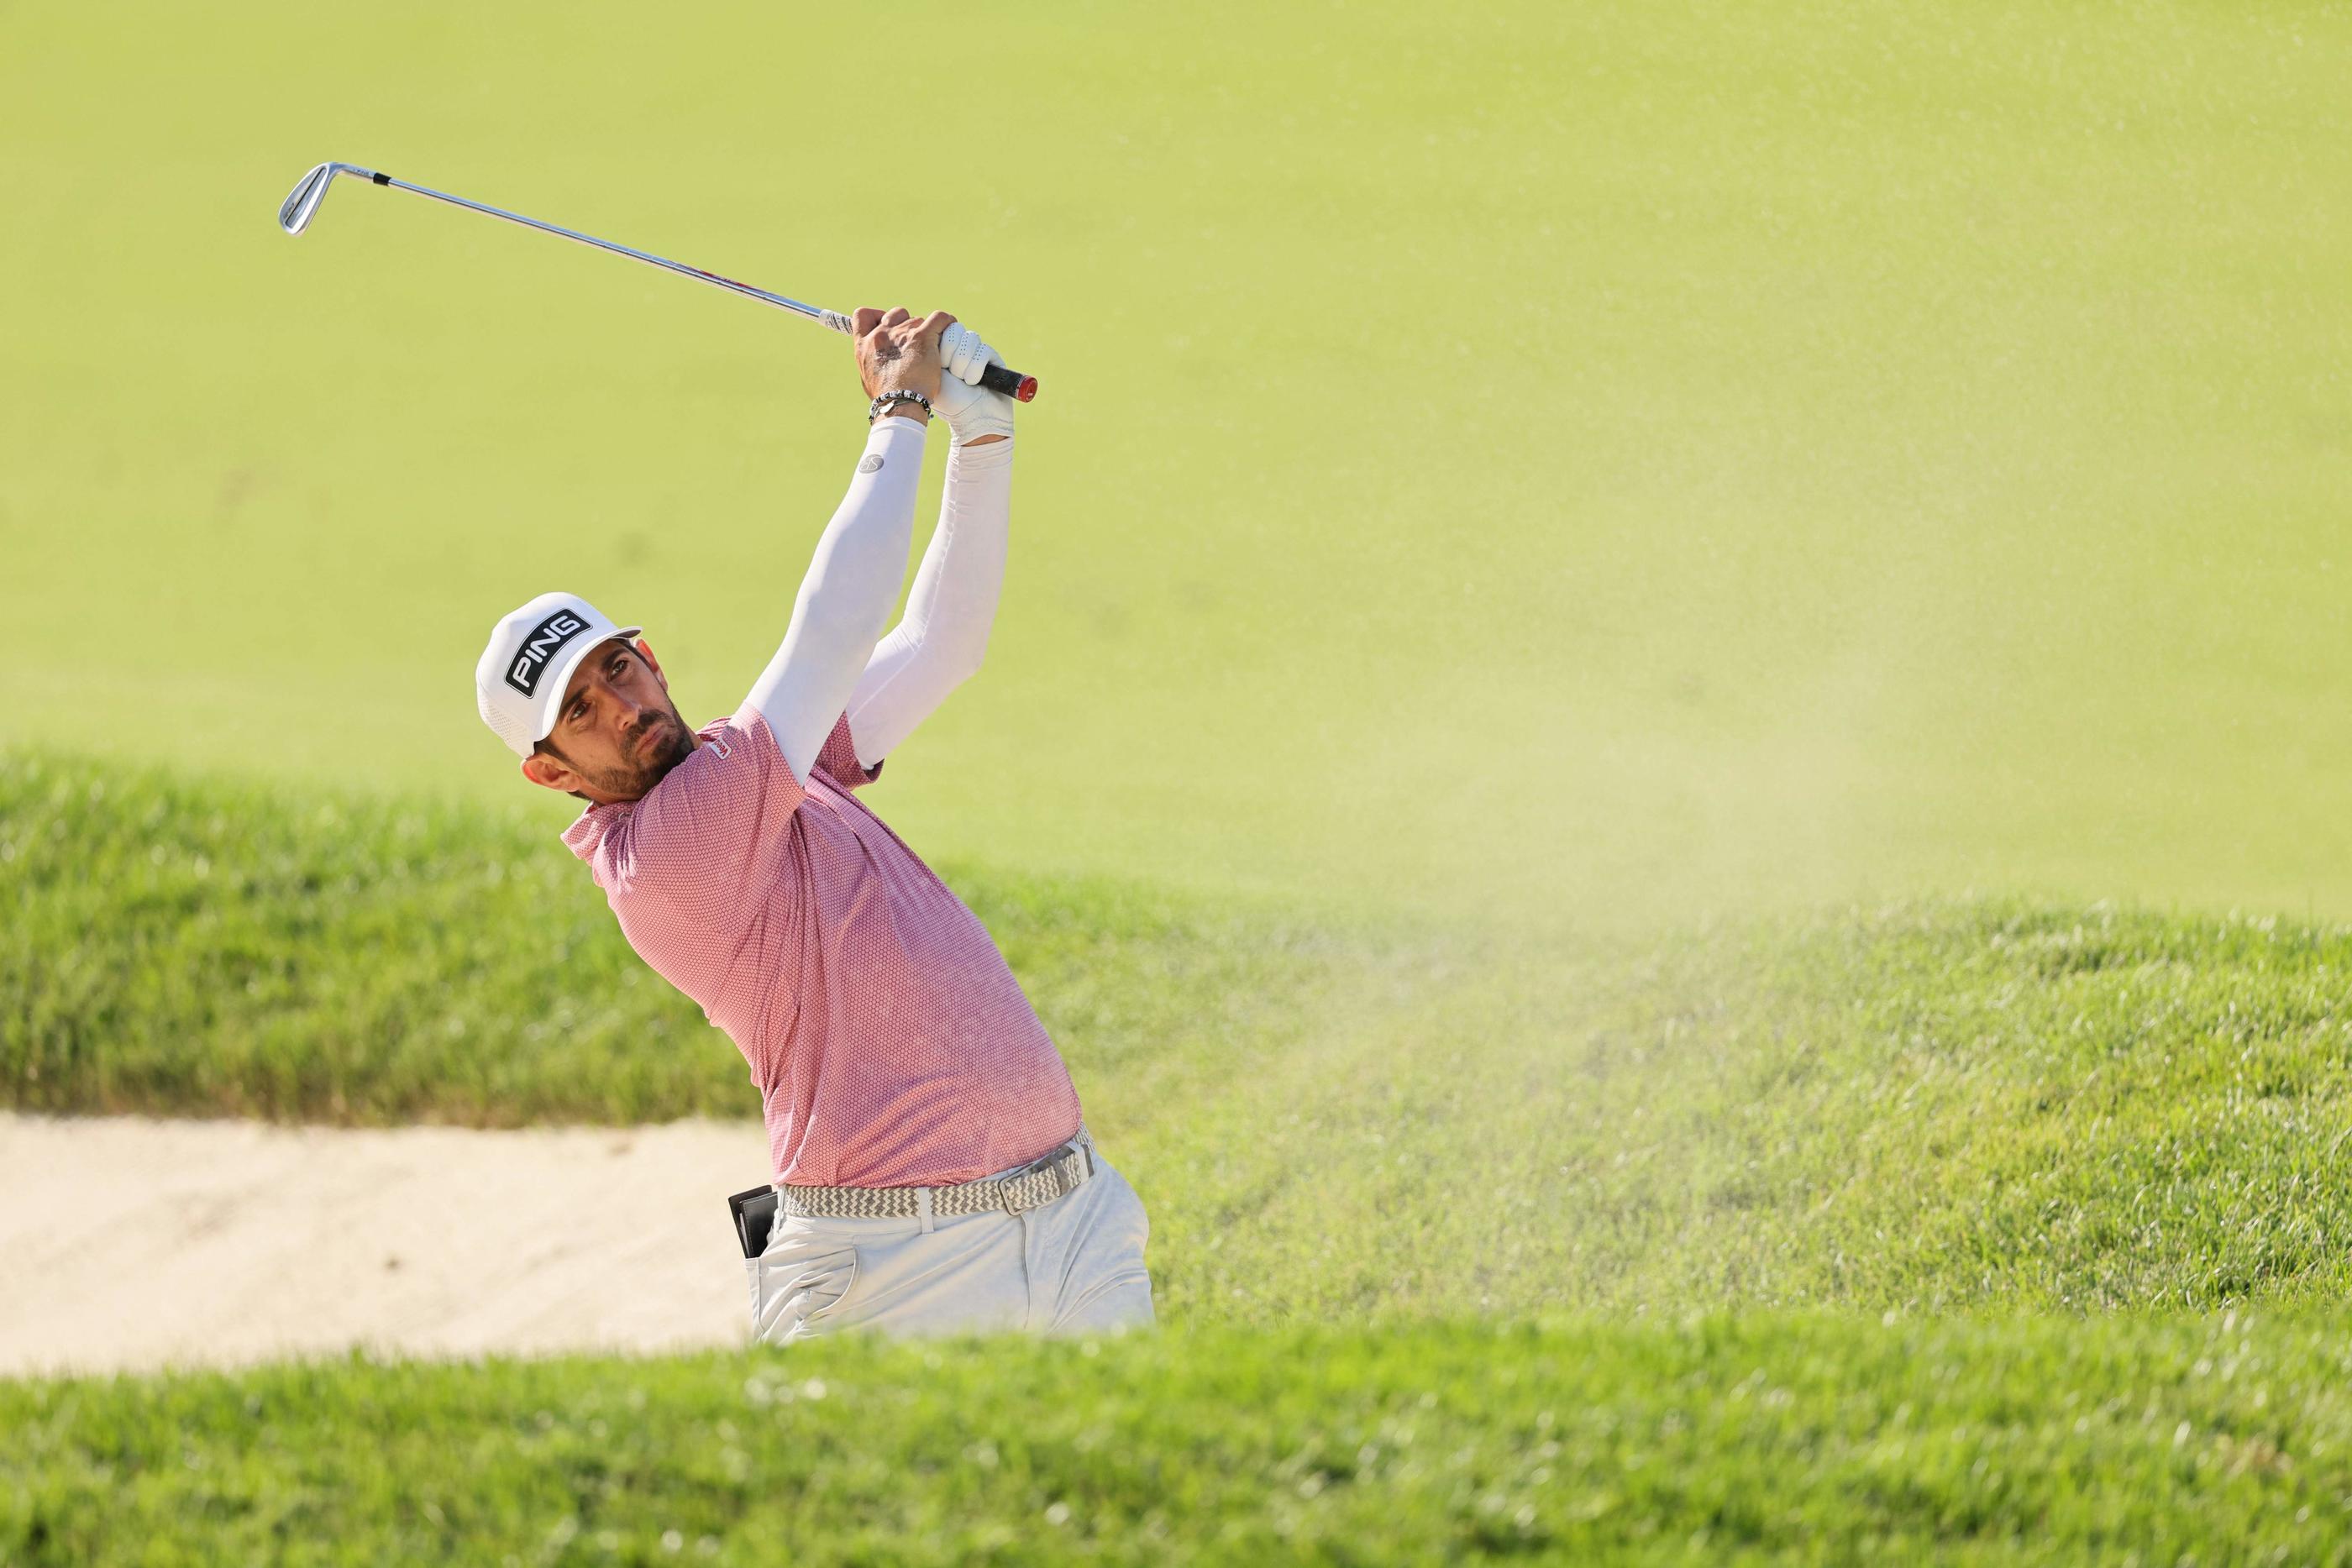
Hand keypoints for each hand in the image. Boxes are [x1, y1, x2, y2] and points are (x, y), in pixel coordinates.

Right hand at [852, 306, 951, 412]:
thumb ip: (873, 362)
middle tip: (915, 344)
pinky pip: (939, 318)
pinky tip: (948, 328)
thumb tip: (878, 359)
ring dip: (925, 331)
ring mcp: (901, 334)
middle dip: (907, 325)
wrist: (899, 405)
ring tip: (932, 349)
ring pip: (918, 320)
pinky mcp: (921, 337)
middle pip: (897, 315)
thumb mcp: (869, 378)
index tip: (888, 325)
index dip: (878, 316)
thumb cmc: (887, 398)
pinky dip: (946, 321)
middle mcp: (880, 335)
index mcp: (864, 345)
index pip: (864, 315)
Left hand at [933, 323, 1015, 443]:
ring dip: (963, 362)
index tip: (937, 364)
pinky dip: (976, 367)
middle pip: (955, 328)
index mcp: (942, 350)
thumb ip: (928, 348)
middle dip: (950, 352)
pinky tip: (974, 382)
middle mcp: (959, 349)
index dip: (940, 342)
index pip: (941, 327)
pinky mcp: (993, 358)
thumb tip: (932, 327)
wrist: (973, 420)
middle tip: (950, 372)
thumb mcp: (931, 372)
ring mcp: (977, 353)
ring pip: (969, 337)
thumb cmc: (949, 401)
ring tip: (963, 380)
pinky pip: (983, 349)